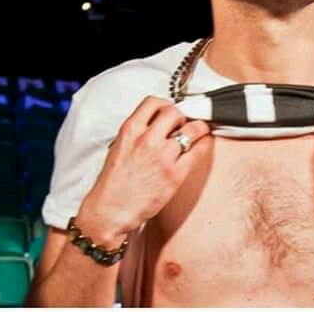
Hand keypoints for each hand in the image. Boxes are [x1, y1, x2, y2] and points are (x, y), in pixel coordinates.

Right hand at [77, 96, 211, 244]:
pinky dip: (204, 144)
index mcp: (131, 130)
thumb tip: (158, 123)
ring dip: (199, 128)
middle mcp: (147, 140)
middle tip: (183, 123)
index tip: (170, 111)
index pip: (153, 102)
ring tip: (199, 132)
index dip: (165, 104)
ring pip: (192, 129)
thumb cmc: (113, 183)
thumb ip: (139, 132)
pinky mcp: (175, 174)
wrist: (109, 211)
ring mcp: (163, 157)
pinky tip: (202, 145)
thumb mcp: (120, 146)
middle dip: (182, 116)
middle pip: (175, 112)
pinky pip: (198, 151)